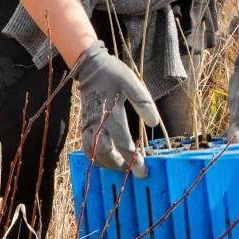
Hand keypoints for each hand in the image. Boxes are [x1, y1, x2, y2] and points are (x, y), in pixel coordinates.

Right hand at [75, 40, 159, 177]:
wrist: (91, 67)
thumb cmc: (114, 74)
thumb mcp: (132, 82)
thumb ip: (143, 102)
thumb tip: (154, 123)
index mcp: (112, 114)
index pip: (123, 144)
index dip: (133, 160)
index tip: (143, 171)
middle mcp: (98, 122)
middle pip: (105, 153)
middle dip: (118, 165)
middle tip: (132, 170)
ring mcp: (89, 124)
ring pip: (93, 152)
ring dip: (105, 162)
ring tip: (119, 165)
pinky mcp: (84, 124)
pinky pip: (86, 146)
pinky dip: (94, 156)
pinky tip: (105, 158)